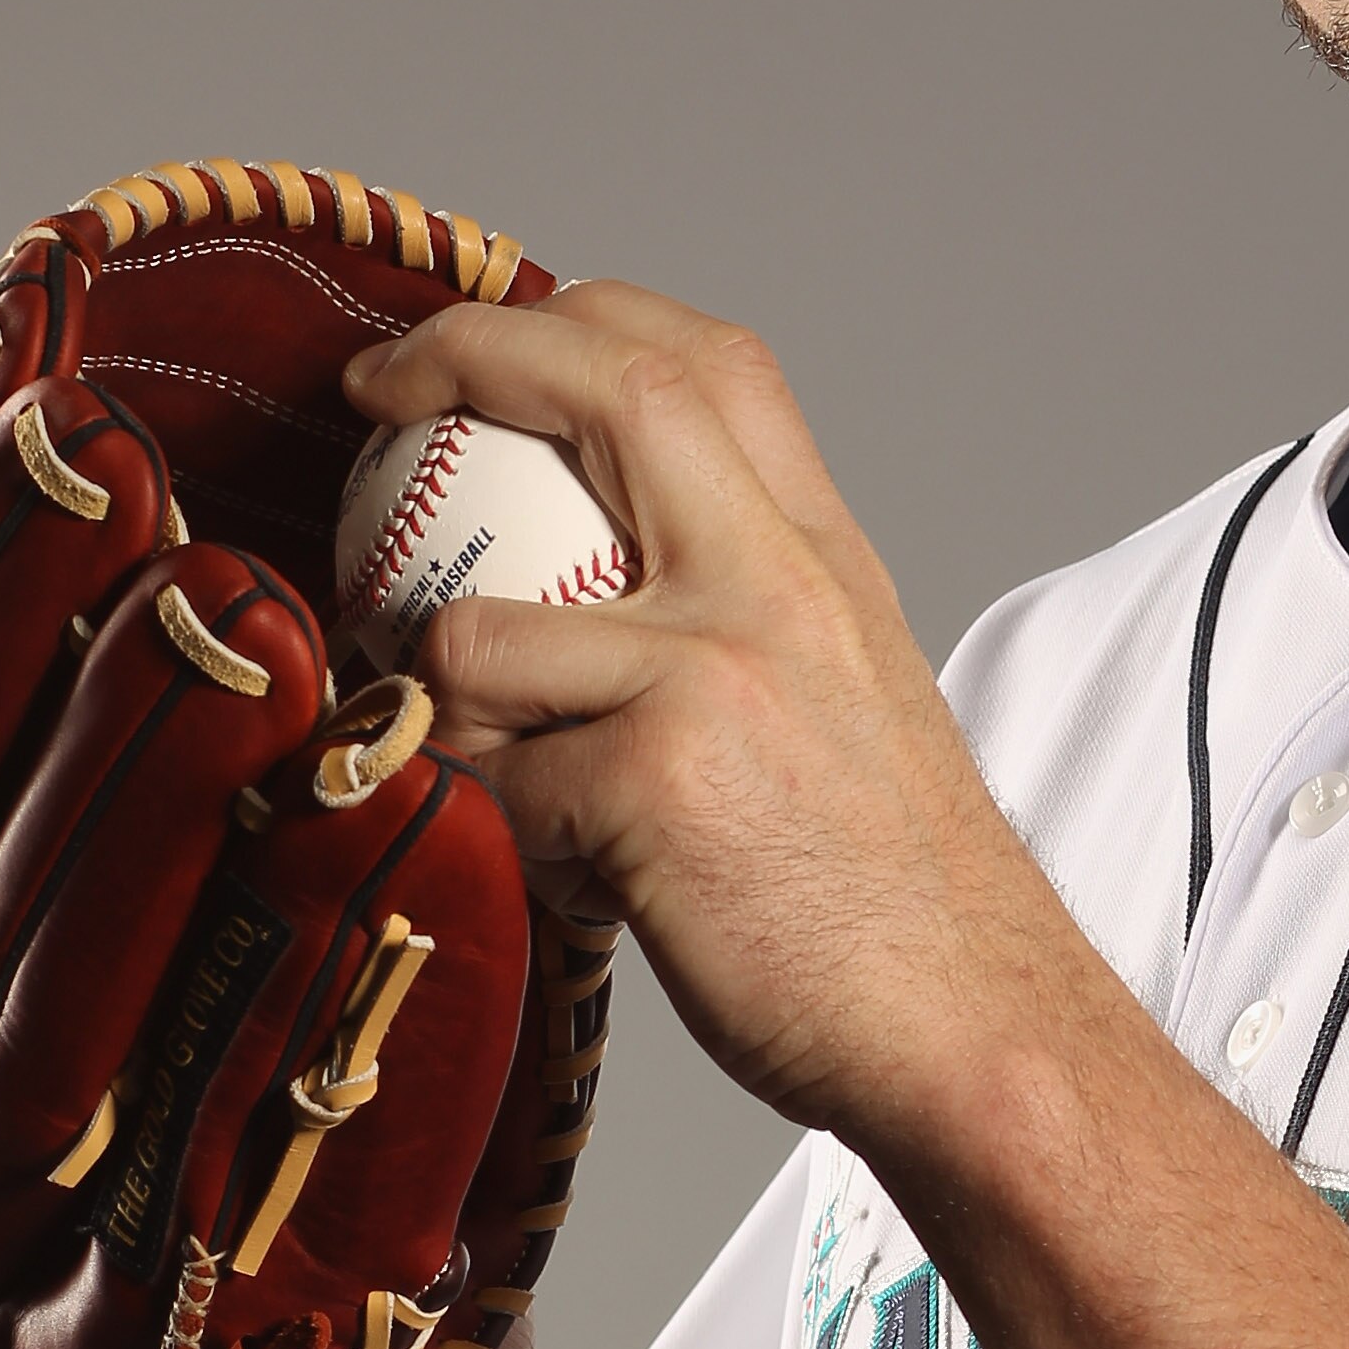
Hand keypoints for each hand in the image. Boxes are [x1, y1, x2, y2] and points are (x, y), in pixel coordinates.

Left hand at [338, 286, 1095, 1147]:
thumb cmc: (901, 905)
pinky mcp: (652, 780)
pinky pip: (494, 783)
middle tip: (372, 397)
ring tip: (508, 776)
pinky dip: (513, 838)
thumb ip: (743, 626)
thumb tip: (592, 599)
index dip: (575, 317)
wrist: (976, 1031)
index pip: (709, 360)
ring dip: (449, 703)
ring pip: (481, 627)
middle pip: (606, 381)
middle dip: (462, 353)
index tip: (481, 342)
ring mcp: (715, 672)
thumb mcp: (850, 704)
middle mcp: (780, 585)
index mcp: (826, 562)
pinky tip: (585, 884)